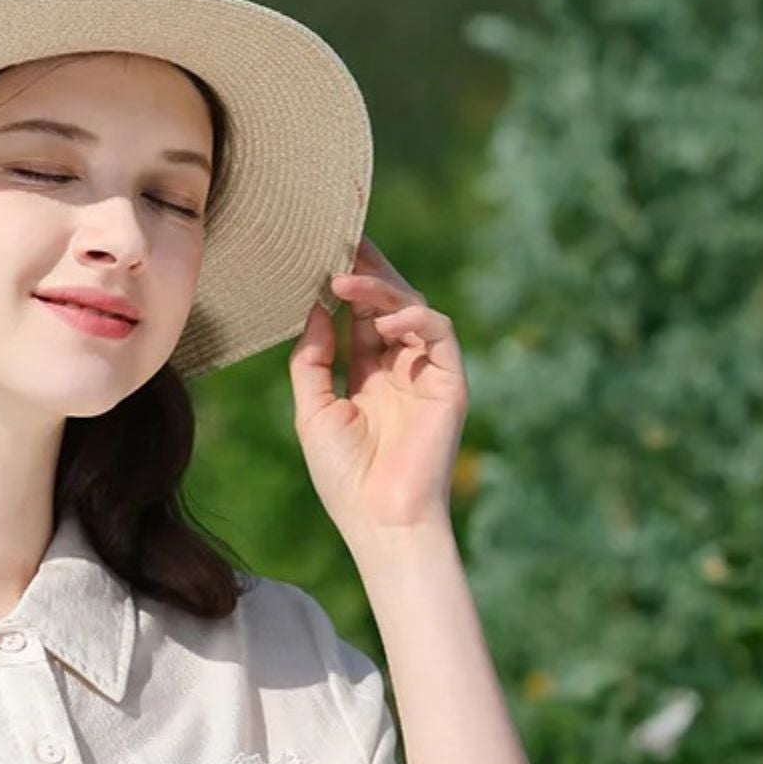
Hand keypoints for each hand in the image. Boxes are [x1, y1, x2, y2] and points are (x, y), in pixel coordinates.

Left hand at [288, 233, 468, 548]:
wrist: (381, 521)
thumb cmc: (344, 477)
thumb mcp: (313, 411)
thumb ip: (312, 360)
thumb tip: (314, 308)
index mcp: (368, 375)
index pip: (360, 317)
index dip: (345, 286)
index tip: (320, 254)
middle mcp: (399, 368)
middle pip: (387, 303)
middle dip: (365, 272)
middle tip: (339, 242)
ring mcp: (427, 373)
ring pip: (411, 309)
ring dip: (380, 290)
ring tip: (346, 280)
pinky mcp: (450, 382)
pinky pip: (439, 333)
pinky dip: (414, 319)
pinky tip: (384, 323)